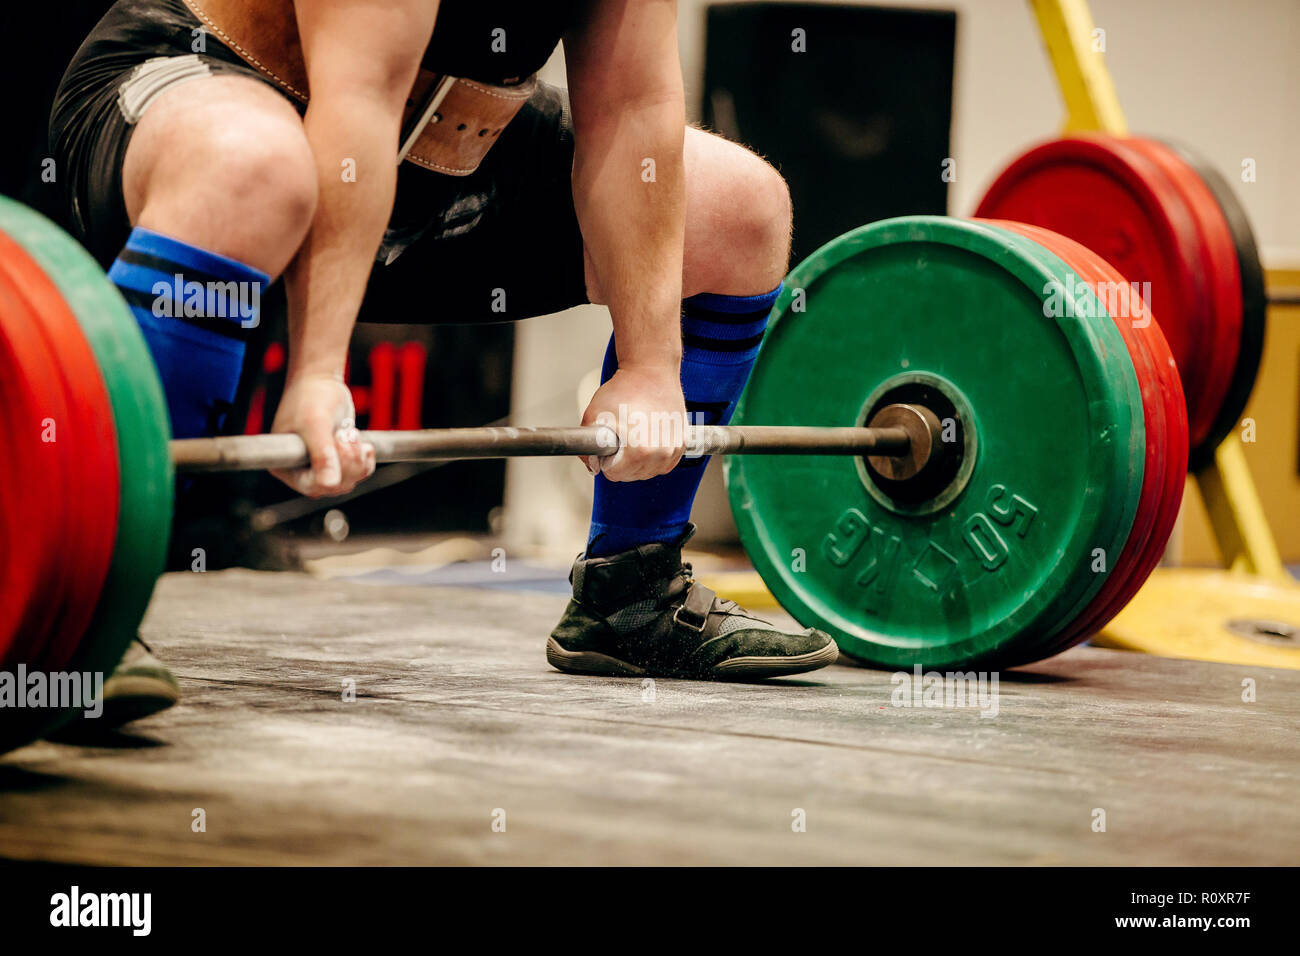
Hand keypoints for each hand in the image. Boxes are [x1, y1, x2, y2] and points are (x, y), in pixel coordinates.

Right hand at [270, 373, 375, 496]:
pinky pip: (359, 473)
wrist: (323, 380)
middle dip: (347, 462)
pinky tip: (361, 441)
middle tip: (346, 434)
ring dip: (357, 458)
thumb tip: (328, 485)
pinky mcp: (338, 460)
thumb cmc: (312, 396)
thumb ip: (321, 454)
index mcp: (284, 465)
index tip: (336, 442)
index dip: (330, 474)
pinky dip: (365, 458)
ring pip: (348, 481)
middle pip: (333, 487)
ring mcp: (321, 467)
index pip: (310, 486)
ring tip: (350, 432)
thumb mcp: (316, 423)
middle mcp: (301, 470)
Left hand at [581, 365, 685, 481]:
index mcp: (639, 451)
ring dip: (639, 461)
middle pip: (632, 475)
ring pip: (649, 472)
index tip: (610, 442)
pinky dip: (655, 457)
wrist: (651, 371)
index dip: (607, 459)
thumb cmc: (625, 389)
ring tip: (635, 436)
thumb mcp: (594, 415)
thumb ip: (587, 447)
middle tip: (622, 436)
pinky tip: (648, 439)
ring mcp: (674, 449)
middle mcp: (660, 453)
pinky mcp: (682, 443)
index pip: (615, 474)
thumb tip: (593, 465)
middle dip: (623, 461)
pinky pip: (664, 464)